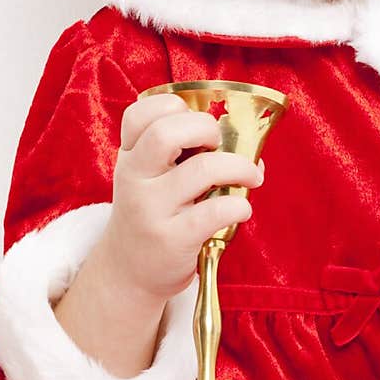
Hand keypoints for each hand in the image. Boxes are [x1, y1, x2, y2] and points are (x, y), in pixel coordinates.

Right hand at [98, 92, 264, 304]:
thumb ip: (181, 155)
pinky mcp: (172, 239)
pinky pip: (215, 211)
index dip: (172, 106)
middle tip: (220, 144)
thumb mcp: (148, 179)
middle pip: (166, 133)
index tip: (194, 122)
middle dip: (206, 128)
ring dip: (239, 167)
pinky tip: (241, 210)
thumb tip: (248, 146)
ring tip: (250, 177)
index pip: (139, 114)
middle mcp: (134, 178)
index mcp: (129, 157)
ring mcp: (151, 210)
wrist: (129, 272)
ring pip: (202, 169)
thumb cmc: (153, 215)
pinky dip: (239, 206)